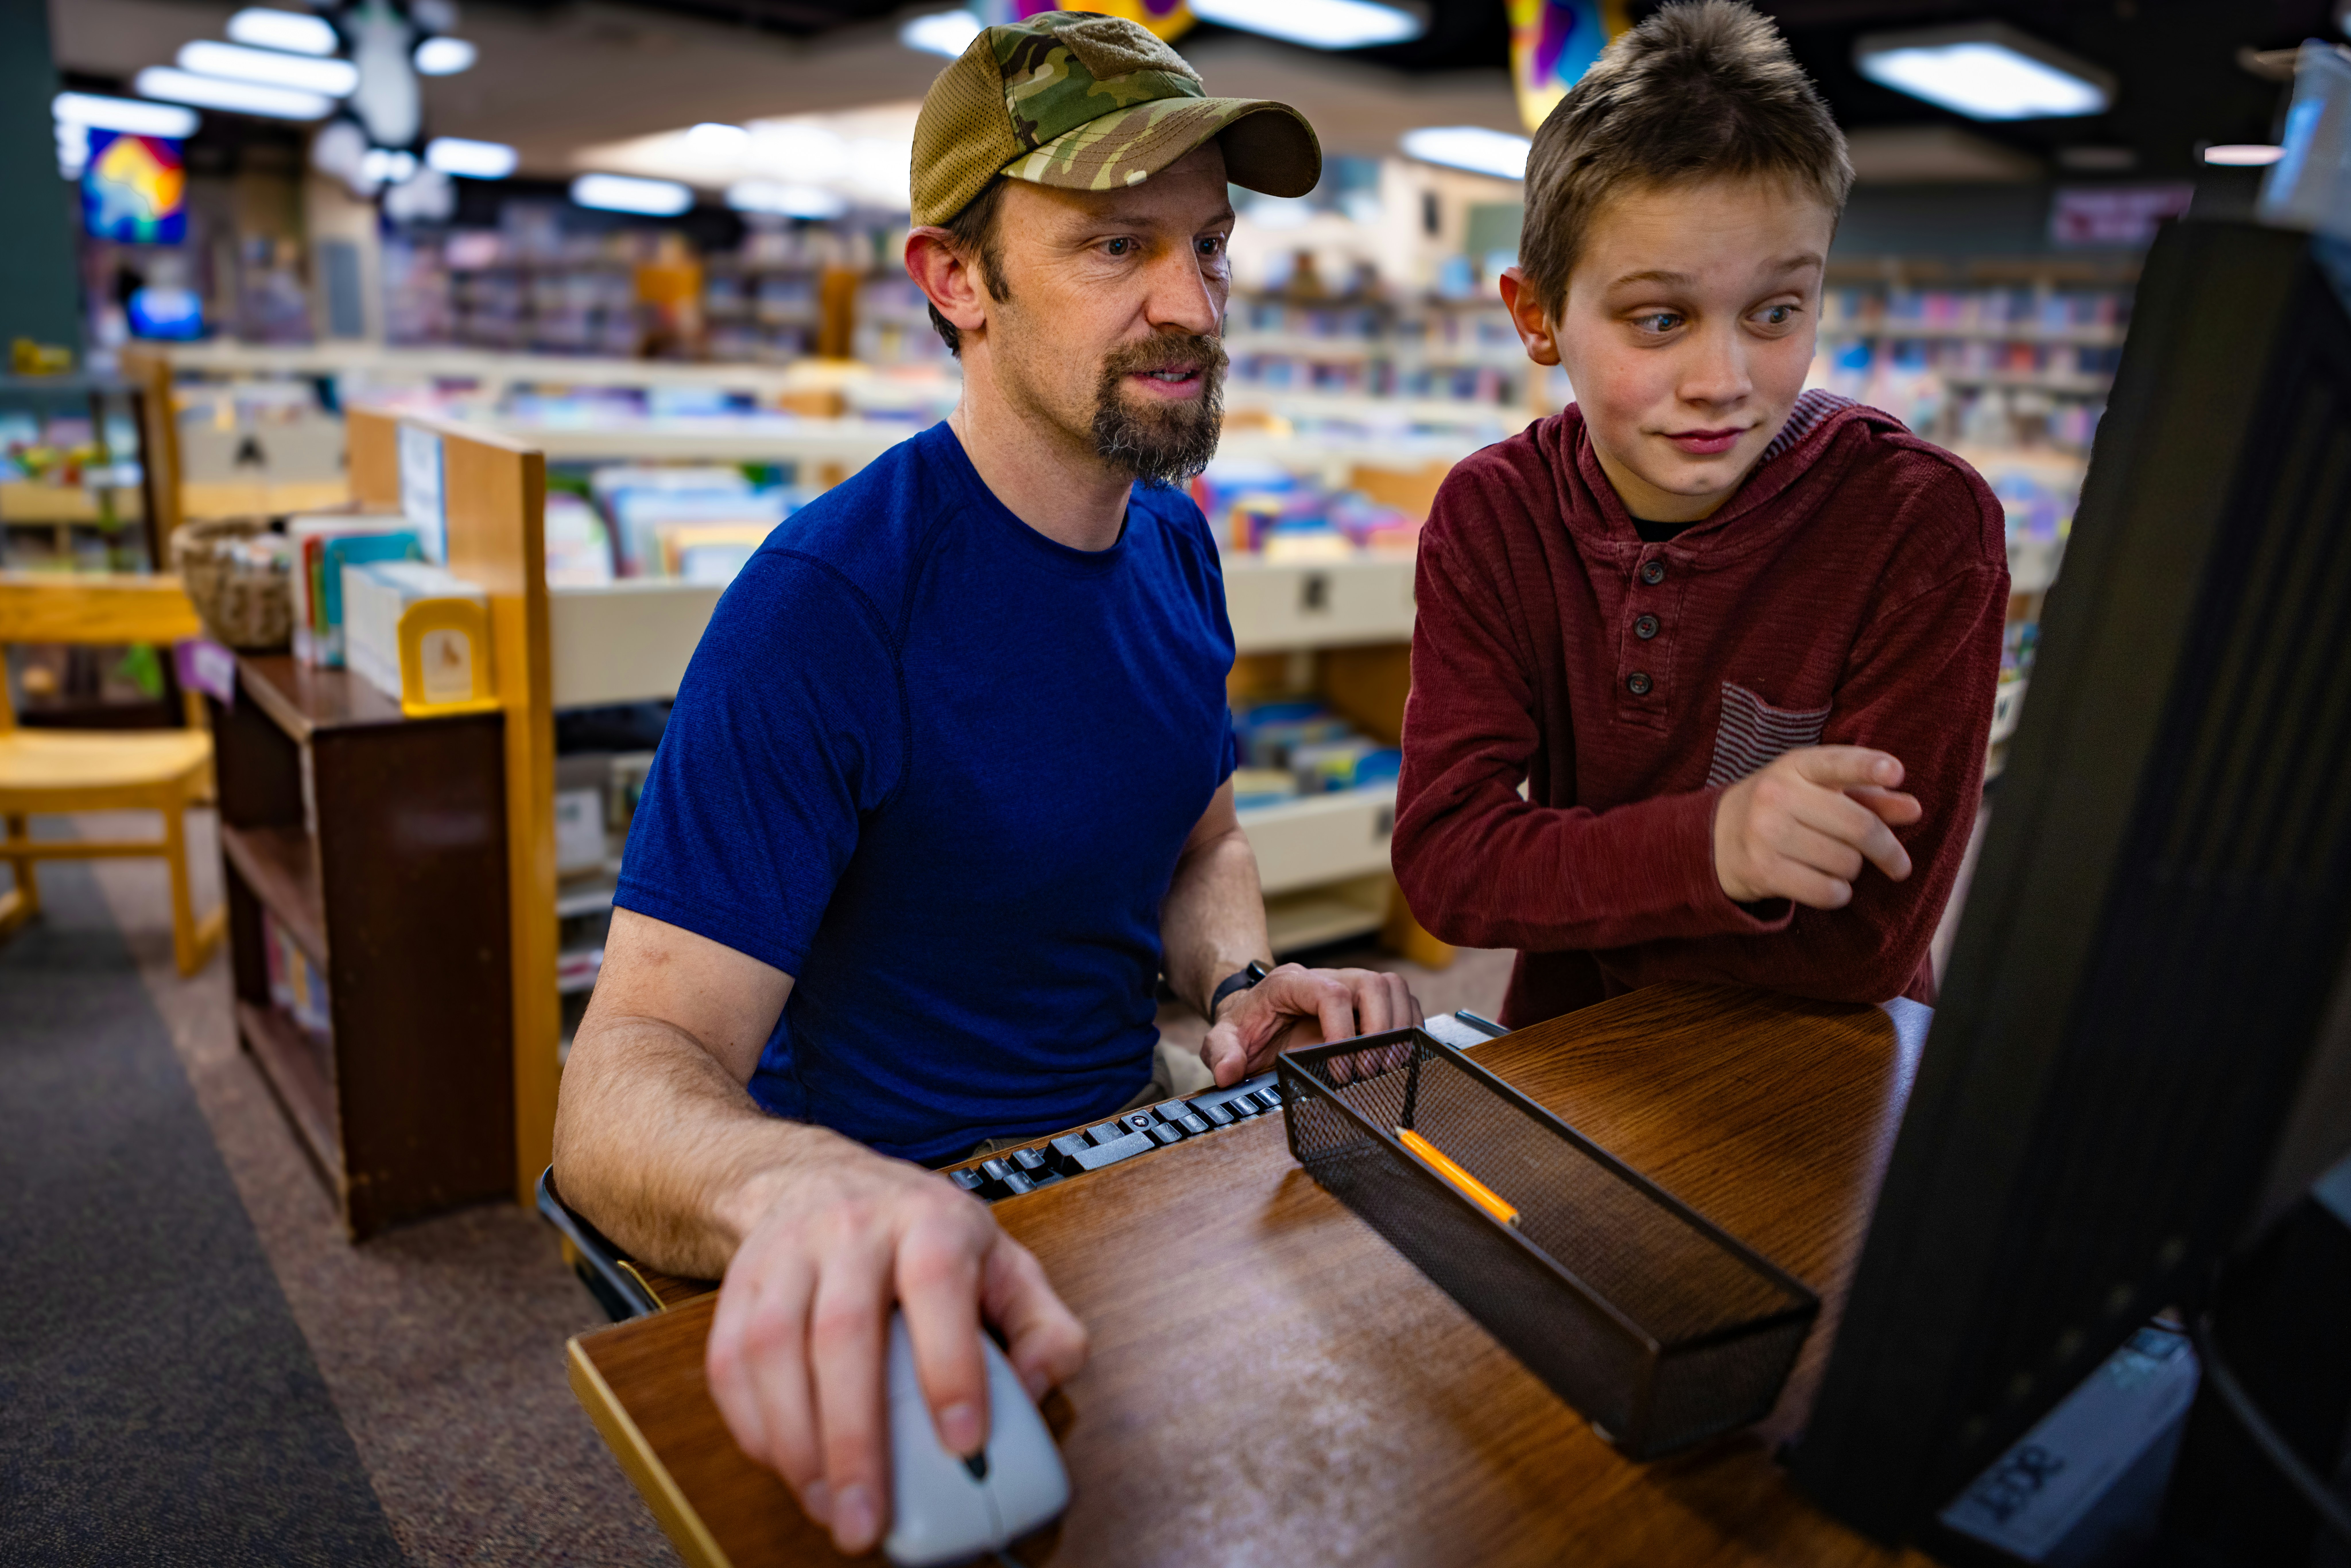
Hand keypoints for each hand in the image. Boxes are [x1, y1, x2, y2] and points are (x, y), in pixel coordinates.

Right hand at [703, 1138, 1087, 1555]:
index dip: (950, 1364)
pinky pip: (729, 1360)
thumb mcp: (1005, 1262)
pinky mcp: (739, 1284)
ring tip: (827, 1506)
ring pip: (774, 1348)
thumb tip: (1034, 1388)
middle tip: (870, 1516)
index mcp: (930, 1221)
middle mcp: (853, 1228)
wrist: (821, 1178)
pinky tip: (786, 1466)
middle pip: (844, 1330)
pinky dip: (752, 1425)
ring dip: (796, 1442)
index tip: (963, 1442)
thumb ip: (1042, 1327)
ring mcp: (787, 1253)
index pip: (939, 1283)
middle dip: (855, 1436)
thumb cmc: (920, 1233)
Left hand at [1200, 963, 1422, 1086]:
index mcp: (1291, 982)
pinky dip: (1408, 1026)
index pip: (1331, 993)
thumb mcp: (1223, 1038)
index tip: (1341, 1069)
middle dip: (1380, 1029)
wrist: (1255, 1015)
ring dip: (1399, 1026)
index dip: (1343, 1030)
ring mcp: (1350, 985)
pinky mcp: (1367, 1000)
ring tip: (1387, 1065)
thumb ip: (1221, 1052)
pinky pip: (1402, 1000)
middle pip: (1372, 983)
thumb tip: (1228, 1072)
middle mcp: (1326, 976)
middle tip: (1369, 1070)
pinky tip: (1398, 1055)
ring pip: (1392, 986)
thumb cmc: (1246, 1026)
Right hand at [1713, 746, 1922, 909]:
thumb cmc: (1782, 810)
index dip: (1868, 766)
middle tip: (1899, 865)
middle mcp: (1778, 795)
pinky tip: (1828, 886)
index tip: (1896, 772)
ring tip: (1835, 865)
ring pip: (1846, 862)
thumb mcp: (1818, 792)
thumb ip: (1868, 796)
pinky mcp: (1761, 870)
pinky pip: (1825, 890)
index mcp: (1795, 766)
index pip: (1836, 763)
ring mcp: (1766, 833)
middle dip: (1888, 851)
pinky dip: (1837, 893)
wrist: (1714, 839)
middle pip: (1859, 827)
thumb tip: (1913, 809)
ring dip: (1852, 870)